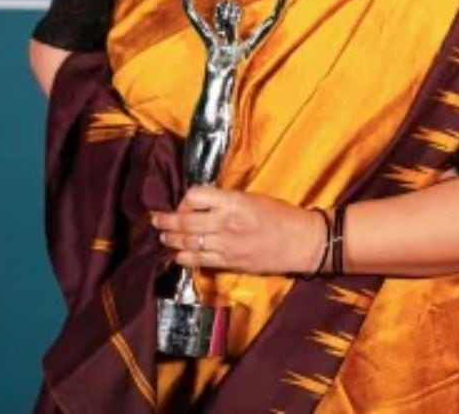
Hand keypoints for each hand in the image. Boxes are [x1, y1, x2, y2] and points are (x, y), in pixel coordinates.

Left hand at [152, 186, 323, 274]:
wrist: (301, 242)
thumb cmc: (282, 216)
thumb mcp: (253, 198)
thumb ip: (227, 200)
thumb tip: (203, 202)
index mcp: (234, 201)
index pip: (195, 195)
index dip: (185, 199)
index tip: (185, 203)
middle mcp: (225, 222)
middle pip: (184, 221)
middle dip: (166, 221)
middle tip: (156, 219)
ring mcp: (225, 244)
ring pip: (186, 242)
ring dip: (170, 238)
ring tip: (164, 235)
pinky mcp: (228, 262)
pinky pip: (197, 260)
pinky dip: (183, 256)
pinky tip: (179, 253)